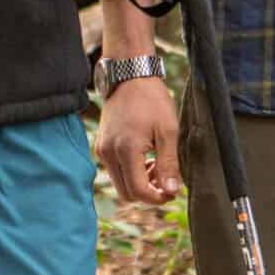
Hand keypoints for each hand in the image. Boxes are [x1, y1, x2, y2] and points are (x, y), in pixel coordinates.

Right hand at [96, 73, 181, 202]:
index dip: (158, 198)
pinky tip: (146, 158)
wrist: (130, 76)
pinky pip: (115, 171)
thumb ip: (169, 164)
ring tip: (158, 166)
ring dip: (140, 183)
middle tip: (167, 180)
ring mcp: (102, 150)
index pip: (138, 191)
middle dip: (148, 193)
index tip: (173, 192)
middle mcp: (108, 153)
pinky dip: (131, 173)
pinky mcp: (101, 146)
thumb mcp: (168, 131)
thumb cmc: (152, 100)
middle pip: (126, 193)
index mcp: (125, 149)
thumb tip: (172, 191)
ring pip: (120, 184)